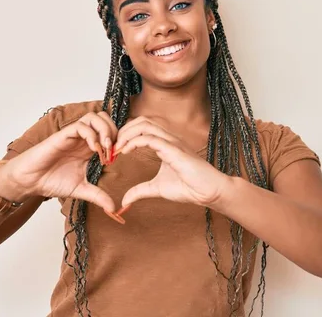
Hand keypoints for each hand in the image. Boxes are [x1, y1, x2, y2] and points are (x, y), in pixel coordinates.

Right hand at [0, 111, 118, 213]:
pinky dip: (91, 135)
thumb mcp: (81, 190)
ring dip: (104, 130)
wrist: (30, 181)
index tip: (121, 157)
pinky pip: (80, 126)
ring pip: (95, 117)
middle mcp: (84, 138)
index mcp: (90, 148)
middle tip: (115, 150)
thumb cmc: (52, 181)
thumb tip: (114, 209)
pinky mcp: (63, 135)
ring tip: (105, 149)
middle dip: (115, 132)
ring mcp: (74, 135)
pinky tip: (93, 150)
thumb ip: (98, 196)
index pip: (111, 131)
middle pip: (106, 119)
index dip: (120, 140)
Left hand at [113, 117, 232, 208]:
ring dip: (127, 134)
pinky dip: (134, 142)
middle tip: (113, 147)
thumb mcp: (157, 189)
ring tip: (118, 148)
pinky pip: (150, 138)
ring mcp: (172, 142)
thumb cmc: (189, 187)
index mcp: (166, 143)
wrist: (208, 192)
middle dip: (124, 130)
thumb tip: (124, 201)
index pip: (142, 127)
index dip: (126, 135)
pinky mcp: (174, 150)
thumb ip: (140, 191)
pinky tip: (126, 152)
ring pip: (145, 125)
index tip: (115, 150)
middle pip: (142, 121)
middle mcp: (169, 139)